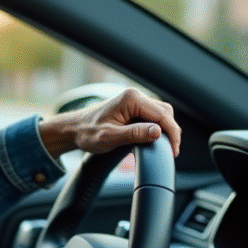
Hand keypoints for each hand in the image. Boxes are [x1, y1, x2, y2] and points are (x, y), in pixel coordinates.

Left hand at [39, 88, 180, 158]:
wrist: (74, 130)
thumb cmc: (87, 133)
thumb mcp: (110, 137)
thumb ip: (134, 134)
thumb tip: (157, 132)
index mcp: (131, 99)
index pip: (162, 115)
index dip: (171, 133)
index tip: (174, 150)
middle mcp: (135, 97)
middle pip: (165, 113)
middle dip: (170, 132)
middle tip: (171, 151)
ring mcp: (134, 102)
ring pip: (161, 115)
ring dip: (164, 130)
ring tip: (164, 147)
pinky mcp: (133, 109)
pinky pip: (152, 117)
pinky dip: (156, 129)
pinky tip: (154, 140)